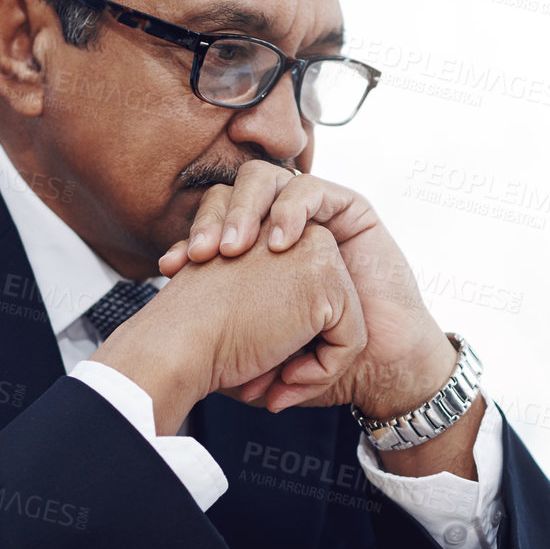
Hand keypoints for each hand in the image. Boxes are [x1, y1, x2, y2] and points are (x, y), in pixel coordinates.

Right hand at [90, 224, 365, 433]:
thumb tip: (304, 356)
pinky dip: (322, 371)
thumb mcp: (242, 311)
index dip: (281, 347)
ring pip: (341, 325)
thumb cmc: (195, 339)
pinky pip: (350, 342)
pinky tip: (282, 377)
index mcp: (271, 235)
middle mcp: (294, 232)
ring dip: (309, 364)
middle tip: (258, 377)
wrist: (177, 346)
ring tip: (266, 378)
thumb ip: (276, 310)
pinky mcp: (328, 280)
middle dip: (299, 353)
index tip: (244, 368)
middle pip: (325, 310)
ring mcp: (315, 251)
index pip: (302, 301)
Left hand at [157, 161, 455, 419]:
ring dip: (246, 209)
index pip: (209, 224)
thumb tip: (189, 342)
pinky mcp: (349, 210)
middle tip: (204, 254)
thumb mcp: (258, 352)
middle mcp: (281, 227)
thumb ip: (224, 340)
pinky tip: (280, 242)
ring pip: (267, 180)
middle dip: (212, 219)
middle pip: (231, 194)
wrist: (377, 368)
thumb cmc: (318, 362)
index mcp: (253, 254)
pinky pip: (311, 189)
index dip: (187, 240)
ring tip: (237, 247)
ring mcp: (315, 216)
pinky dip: (291, 209)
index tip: (173, 269)